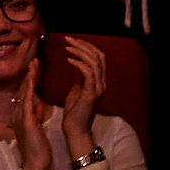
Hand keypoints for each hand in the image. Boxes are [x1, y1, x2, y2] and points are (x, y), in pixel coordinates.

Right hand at [11, 58, 52, 169]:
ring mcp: (21, 116)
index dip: (30, 81)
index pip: (26, 95)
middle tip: (34, 61)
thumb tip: (38, 106)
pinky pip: (27, 101)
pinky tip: (32, 79)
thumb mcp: (38, 129)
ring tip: (33, 64)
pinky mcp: (26, 120)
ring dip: (29, 78)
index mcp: (21, 116)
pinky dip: (30, 88)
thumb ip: (36, 116)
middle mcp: (18, 114)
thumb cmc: (37, 149)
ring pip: (25, 92)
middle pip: (24, 90)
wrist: (34, 164)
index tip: (35, 69)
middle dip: (29, 75)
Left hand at [59, 37, 107, 154]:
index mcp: (99, 81)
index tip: (73, 41)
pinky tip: (69, 60)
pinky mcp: (91, 94)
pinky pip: (88, 73)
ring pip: (95, 62)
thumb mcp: (77, 89)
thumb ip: (79, 76)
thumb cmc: (75, 111)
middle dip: (84, 45)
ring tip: (67, 47)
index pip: (99, 58)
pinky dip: (79, 64)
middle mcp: (102, 83)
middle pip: (99, 57)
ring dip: (80, 52)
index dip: (87, 47)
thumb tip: (75, 62)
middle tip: (69, 39)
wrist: (75, 130)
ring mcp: (98, 89)